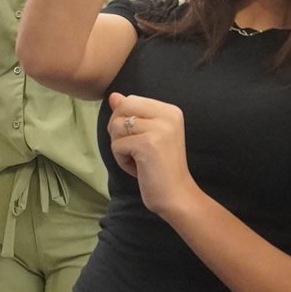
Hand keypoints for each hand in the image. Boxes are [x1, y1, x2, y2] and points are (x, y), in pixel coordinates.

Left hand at [107, 91, 199, 218]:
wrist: (177, 196)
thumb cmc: (160, 168)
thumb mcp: (147, 135)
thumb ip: (131, 113)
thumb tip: (113, 96)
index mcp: (170, 110)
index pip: (131, 100)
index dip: (126, 122)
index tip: (142, 141)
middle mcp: (168, 115)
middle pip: (121, 109)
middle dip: (119, 131)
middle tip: (135, 149)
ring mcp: (159, 128)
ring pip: (116, 127)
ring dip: (121, 148)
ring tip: (138, 160)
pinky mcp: (148, 144)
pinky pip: (117, 146)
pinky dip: (122, 161)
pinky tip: (139, 169)